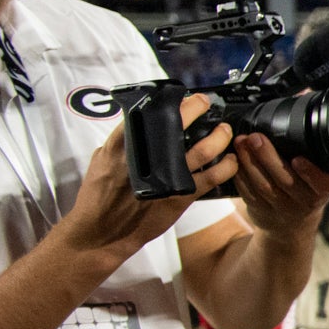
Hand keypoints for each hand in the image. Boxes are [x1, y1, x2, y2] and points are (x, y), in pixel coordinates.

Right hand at [59, 94, 237, 262]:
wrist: (102, 232)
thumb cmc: (98, 197)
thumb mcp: (101, 161)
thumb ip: (120, 142)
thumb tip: (136, 125)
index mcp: (121, 146)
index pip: (147, 114)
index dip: (167, 102)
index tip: (179, 96)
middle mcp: (145, 158)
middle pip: (176, 126)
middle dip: (194, 109)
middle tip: (204, 102)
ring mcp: (165, 177)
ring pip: (201, 151)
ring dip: (217, 137)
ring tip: (224, 129)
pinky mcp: (179, 196)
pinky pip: (210, 178)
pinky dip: (225, 167)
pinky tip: (231, 160)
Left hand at [230, 135, 328, 239]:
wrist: (293, 223)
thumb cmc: (307, 188)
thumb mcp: (321, 176)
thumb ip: (317, 159)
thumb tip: (302, 127)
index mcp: (324, 189)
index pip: (321, 182)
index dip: (309, 172)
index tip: (298, 159)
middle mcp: (305, 202)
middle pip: (285, 180)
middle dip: (268, 157)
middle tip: (255, 138)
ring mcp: (282, 209)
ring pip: (263, 186)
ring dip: (249, 162)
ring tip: (240, 142)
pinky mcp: (261, 211)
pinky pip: (248, 192)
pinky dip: (240, 174)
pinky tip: (234, 159)